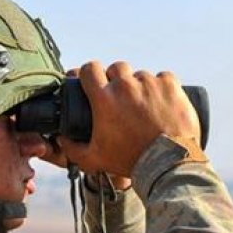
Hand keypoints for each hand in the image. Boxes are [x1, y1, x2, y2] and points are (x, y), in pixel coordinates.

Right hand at [58, 61, 200, 177]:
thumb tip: (62, 139)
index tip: (95, 82)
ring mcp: (150, 83)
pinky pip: (163, 78)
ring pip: (141, 75)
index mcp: (104, 98)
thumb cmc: (129, 161)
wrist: (166, 164)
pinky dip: (162, 88)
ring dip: (140, 87)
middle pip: (116, 68)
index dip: (91, 74)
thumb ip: (72, 148)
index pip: (90, 68)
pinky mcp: (171, 86)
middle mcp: (126, 86)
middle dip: (117, 80)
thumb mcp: (94, 159)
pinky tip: (162, 104)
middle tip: (122, 98)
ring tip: (145, 107)